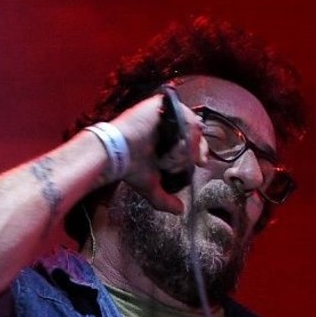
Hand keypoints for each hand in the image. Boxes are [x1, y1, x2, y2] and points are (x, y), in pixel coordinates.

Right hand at [109, 92, 207, 212]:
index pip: (192, 137)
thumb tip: (179, 211)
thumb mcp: (151, 185)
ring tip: (172, 157)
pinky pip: (185, 117)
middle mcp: (165, 121)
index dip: (199, 149)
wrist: (116, 154)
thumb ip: (165, 198)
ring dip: (188, 145)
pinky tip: (175, 146)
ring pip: (192, 126)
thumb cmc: (130, 167)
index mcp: (165, 136)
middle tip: (196, 161)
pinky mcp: (160, 105)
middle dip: (198, 148)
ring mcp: (163, 112)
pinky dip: (186, 134)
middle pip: (196, 130)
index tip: (200, 162)